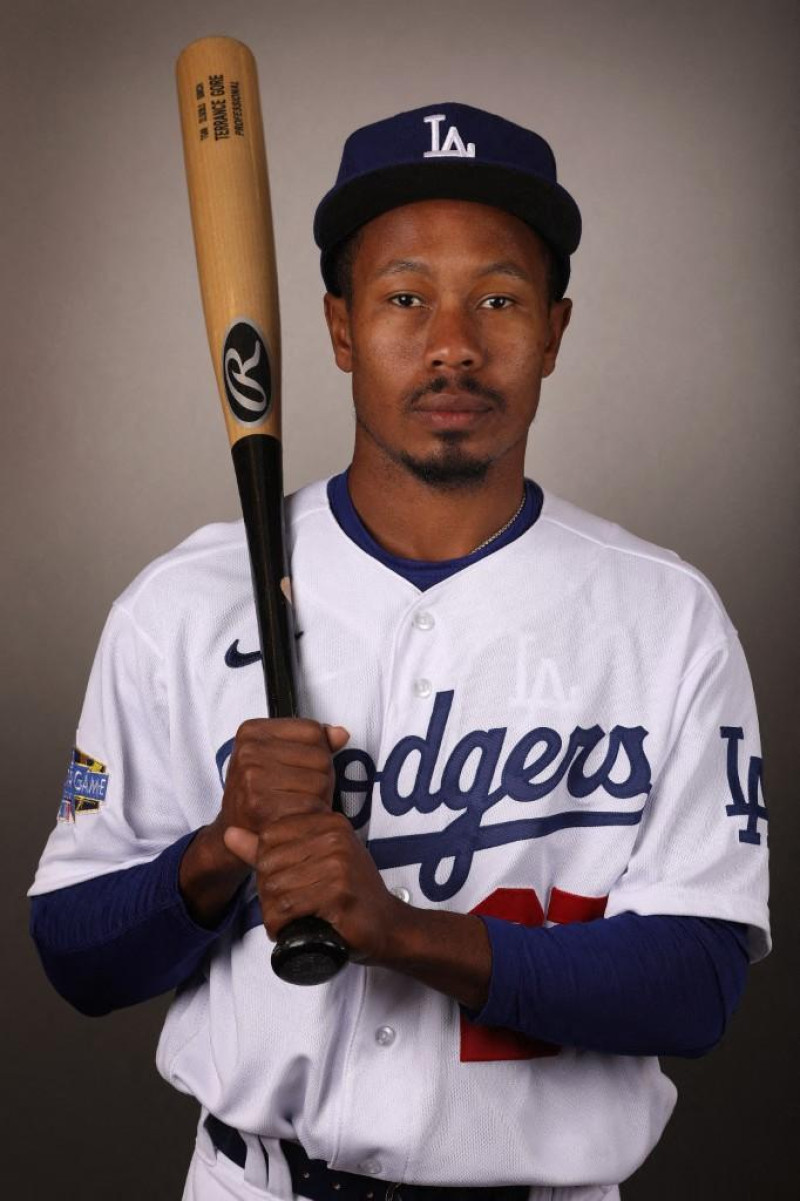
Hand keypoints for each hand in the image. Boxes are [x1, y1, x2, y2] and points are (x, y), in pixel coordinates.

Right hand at [179, 718, 348, 926]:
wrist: (234, 831)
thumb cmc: (261, 791)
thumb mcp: (279, 756)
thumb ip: (313, 742)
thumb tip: (341, 734)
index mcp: (252, 731)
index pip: (313, 731)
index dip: (318, 752)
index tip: (298, 768)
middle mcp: (248, 750)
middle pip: (321, 756)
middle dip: (321, 777)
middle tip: (299, 792)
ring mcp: (252, 776)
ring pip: (321, 780)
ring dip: (320, 798)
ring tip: (298, 804)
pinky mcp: (260, 804)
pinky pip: (311, 805)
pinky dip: (314, 815)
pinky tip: (298, 818)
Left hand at [225, 809, 407, 960]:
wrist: (387, 926)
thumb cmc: (349, 893)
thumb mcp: (313, 860)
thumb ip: (269, 847)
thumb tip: (230, 833)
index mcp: (328, 822)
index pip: (269, 835)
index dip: (267, 864)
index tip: (288, 882)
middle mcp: (335, 838)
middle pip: (268, 863)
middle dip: (269, 893)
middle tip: (287, 908)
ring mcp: (339, 866)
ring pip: (274, 888)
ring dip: (273, 914)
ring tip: (290, 920)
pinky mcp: (339, 895)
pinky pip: (288, 909)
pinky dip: (282, 926)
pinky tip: (292, 931)